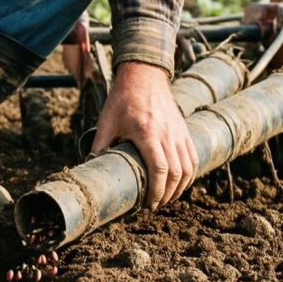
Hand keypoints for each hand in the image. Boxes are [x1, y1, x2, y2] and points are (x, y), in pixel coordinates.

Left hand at [90, 61, 198, 210]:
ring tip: (167, 198)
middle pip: (176, 173)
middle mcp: (167, 134)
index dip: (156, 192)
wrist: (143, 76)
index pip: (159, 170)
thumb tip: (89, 167)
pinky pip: (193, 157)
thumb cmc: (122, 99)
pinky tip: (181, 183)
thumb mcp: (106, 122)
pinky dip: (190, 174)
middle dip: (167, 195)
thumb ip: (99, 145)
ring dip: (180, 187)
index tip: (149, 204)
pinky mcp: (184, 131)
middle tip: (155, 206)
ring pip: (188, 167)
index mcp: (147, 133)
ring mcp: (178, 133)